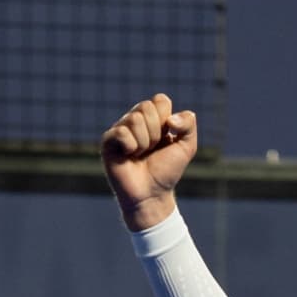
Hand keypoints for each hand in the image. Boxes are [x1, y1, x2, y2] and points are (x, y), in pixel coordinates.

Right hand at [100, 93, 197, 231]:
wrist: (151, 195)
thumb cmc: (166, 172)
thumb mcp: (187, 147)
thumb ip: (189, 124)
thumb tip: (171, 118)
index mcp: (152, 117)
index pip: (160, 100)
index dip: (166, 122)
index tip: (165, 139)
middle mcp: (135, 120)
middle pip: (146, 108)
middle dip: (154, 133)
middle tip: (151, 150)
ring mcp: (120, 129)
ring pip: (135, 119)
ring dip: (144, 142)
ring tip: (140, 155)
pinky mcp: (108, 141)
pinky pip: (122, 132)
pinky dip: (131, 147)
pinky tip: (129, 157)